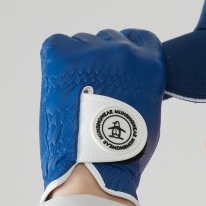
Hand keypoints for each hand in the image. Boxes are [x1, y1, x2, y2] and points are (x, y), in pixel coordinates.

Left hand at [39, 29, 165, 205]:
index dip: (129, 49)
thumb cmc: (124, 152)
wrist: (93, 167)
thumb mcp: (149, 111)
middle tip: (95, 89)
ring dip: (79, 64)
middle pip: (108, 40)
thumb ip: (143, 86)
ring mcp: (90, 52)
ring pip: (82, 44)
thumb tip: (130, 80)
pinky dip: (56, 63)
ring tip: (77, 95)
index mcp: (149, 64)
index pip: (141, 38)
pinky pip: (56, 46)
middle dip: (101, 61)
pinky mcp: (60, 55)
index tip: (119, 64)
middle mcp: (122, 51)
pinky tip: (61, 87)